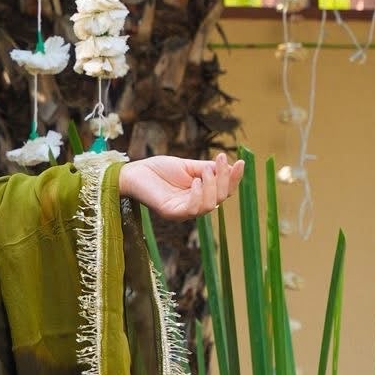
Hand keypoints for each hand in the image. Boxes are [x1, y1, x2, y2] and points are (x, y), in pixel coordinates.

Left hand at [118, 151, 244, 219]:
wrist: (134, 172)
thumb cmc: (159, 169)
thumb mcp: (189, 166)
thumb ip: (208, 169)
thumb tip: (231, 167)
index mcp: (200, 195)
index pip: (224, 192)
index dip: (234, 179)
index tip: (241, 162)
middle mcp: (193, 206)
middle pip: (220, 199)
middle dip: (225, 179)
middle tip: (219, 161)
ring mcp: (182, 212)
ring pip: (209, 206)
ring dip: (213, 186)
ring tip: (206, 171)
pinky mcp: (171, 213)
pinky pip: (191, 210)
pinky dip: (198, 195)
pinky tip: (197, 181)